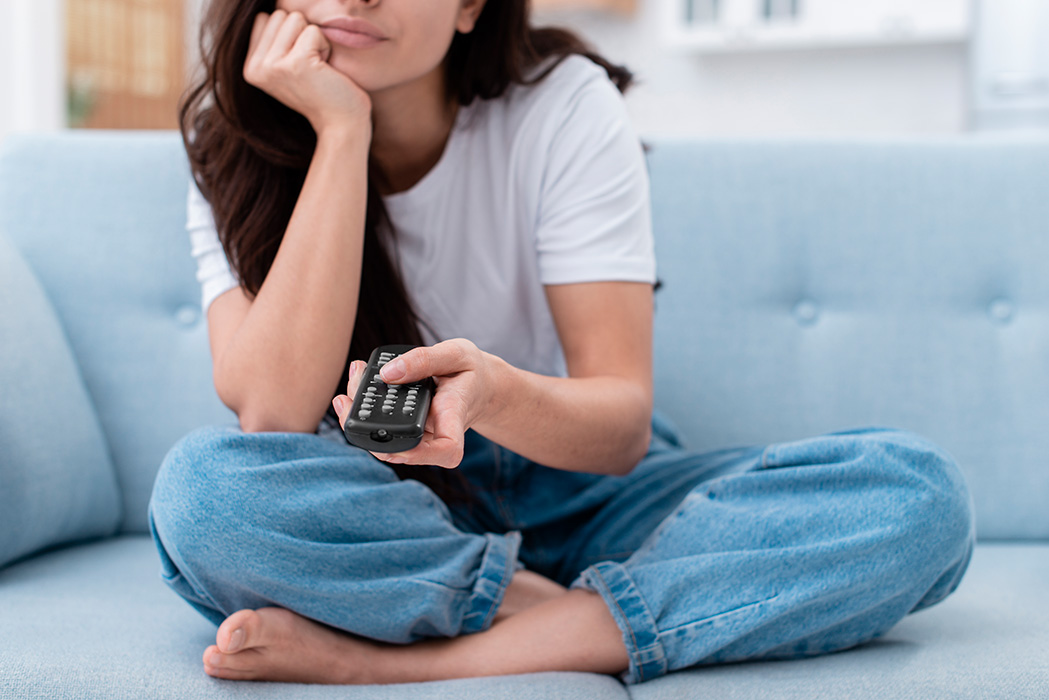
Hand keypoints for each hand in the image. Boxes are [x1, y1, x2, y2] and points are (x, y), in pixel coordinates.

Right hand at [244, 10, 371, 136]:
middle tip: (312, 68)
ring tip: (318, 69)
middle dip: (303, 35)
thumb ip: (275, 40)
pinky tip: (326, 72)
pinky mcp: (295, 63)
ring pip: (295, 18)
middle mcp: (256, 68)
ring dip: (314, 40)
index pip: (266, 18)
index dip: (292, 34)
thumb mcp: (289, 66)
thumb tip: (273, 8)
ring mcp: (273, 66)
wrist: (342, 124)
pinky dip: (326, 47)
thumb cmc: (323, 92)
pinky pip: (314, 31)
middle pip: (281, 15)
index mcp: (250, 67)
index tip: (300, 64)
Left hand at [331, 340, 501, 468]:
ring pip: (385, 441)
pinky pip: (383, 428)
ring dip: (359, 415)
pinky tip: (357, 382)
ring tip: (355, 376)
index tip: (395, 437)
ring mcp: (420, 437)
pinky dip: (364, 407)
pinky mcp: (408, 430)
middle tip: (346, 397)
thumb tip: (387, 374)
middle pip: (401, 450)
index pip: (447, 450)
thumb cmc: (470, 371)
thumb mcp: (456, 353)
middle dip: (366, 430)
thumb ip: (424, 360)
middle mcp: (435, 435)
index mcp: (454, 418)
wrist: (478, 385)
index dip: (420, 453)